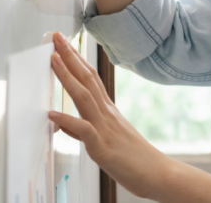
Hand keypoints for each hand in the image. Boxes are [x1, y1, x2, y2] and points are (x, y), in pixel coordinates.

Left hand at [47, 32, 165, 198]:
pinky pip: (83, 130)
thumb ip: (85, 129)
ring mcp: (105, 128)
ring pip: (84, 97)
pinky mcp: (103, 147)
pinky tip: (52, 113)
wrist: (158, 174)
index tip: (64, 44)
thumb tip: (65, 124)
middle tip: (56, 37)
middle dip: (70, 57)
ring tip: (53, 59)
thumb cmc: (134, 159)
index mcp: (108, 110)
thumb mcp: (107, 140)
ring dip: (67, 77)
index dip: (76, 59)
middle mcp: (107, 114)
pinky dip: (68, 121)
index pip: (91, 78)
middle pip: (87, 79)